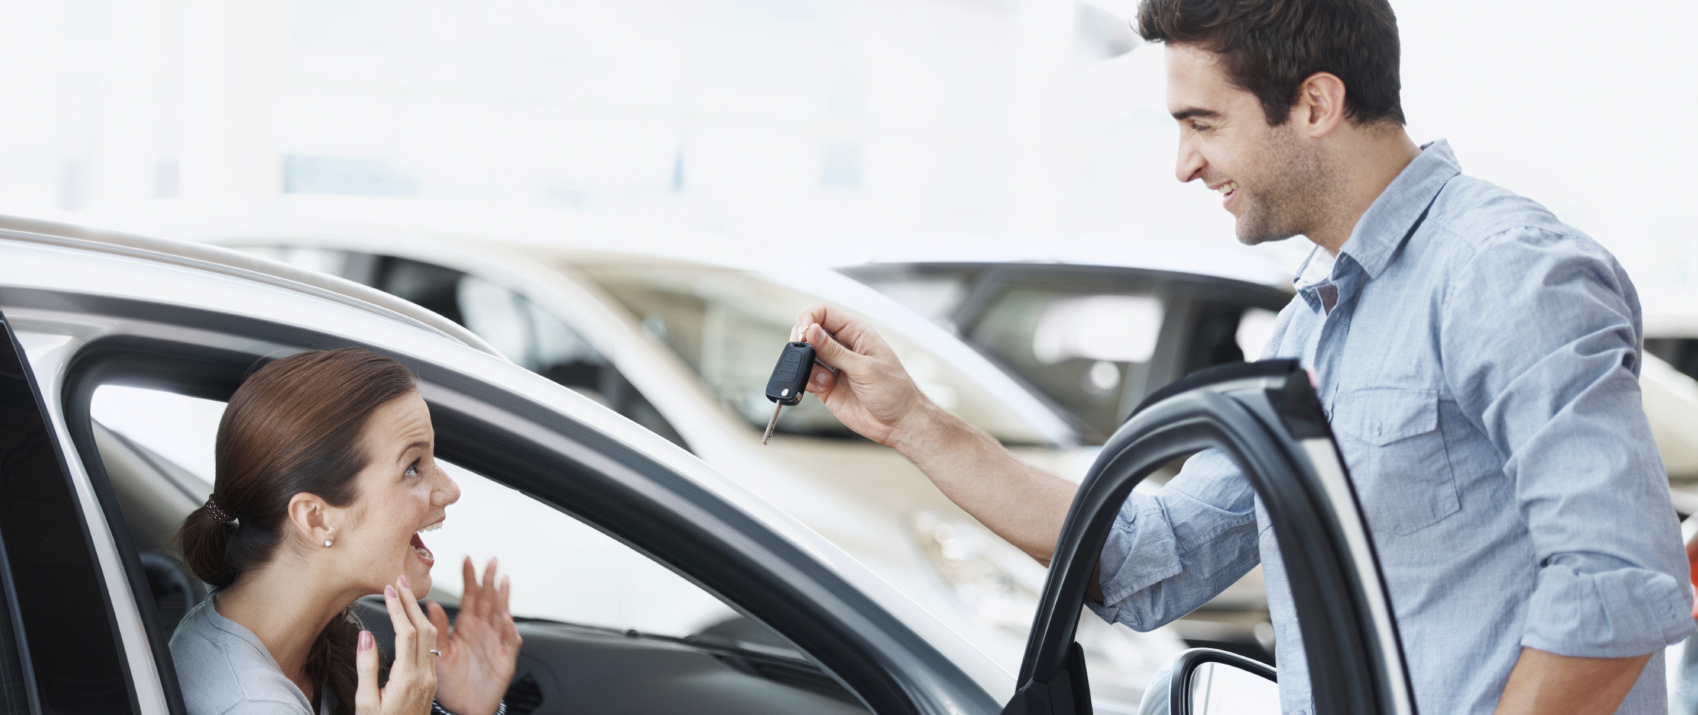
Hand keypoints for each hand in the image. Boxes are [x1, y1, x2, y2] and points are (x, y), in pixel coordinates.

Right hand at [355, 577, 437, 714]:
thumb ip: (366, 667)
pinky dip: (425, 627)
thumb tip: (366, 635)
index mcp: (407, 679)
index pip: (406, 633)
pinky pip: (433, 648)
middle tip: (401, 579)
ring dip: (420, 612)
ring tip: (408, 593)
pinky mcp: (431, 683)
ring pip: (431, 637)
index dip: (398, 608)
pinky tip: (417, 620)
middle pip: (422, 629)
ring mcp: (430, 679)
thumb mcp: (365, 702)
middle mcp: (424, 676)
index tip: (389, 588)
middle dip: (412, 601)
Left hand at [429, 558, 521, 714]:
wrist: (461, 708)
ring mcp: (496, 642)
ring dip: (502, 597)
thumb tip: (430, 604)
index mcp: (466, 626)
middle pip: (488, 600)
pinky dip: (508, 628)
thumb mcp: (437, 654)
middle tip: (490, 562)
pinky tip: (505, 616)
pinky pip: (509, 640)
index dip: (469, 578)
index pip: (469, 596)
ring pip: (501, 614)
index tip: (467, 560)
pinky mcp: (505, 657)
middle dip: (489, 580)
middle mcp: (482, 630)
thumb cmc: (449, 682)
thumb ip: (436, 629)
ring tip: (502, 580)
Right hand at [792, 304, 930, 446]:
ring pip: (805, 356)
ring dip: (807, 366)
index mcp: (856, 333)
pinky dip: (806, 382)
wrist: (898, 423)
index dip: (809, 320)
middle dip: (803, 344)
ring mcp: (833, 366)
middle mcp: (842, 347)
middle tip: (806, 357)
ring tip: (823, 379)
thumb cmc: (895, 391)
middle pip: (809, 333)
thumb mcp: (865, 368)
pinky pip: (805, 378)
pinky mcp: (825, 386)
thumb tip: (811, 331)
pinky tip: (823, 388)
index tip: (804, 335)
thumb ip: (836, 352)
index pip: (823, 313)